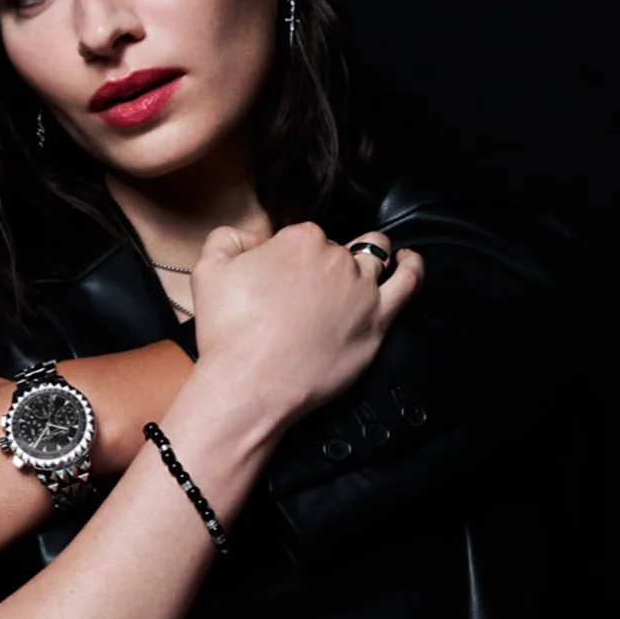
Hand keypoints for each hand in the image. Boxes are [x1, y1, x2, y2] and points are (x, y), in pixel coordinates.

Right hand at [185, 222, 422, 436]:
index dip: (290, 255)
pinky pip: (408, 283)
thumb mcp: (208, 270)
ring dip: (371, 255)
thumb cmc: (228, 330)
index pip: (302, 236)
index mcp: (299, 240)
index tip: (279, 277)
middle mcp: (336, 257)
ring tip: (369, 260)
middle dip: (323, 262)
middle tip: (305, 292)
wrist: (252, 382)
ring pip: (376, 257)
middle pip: (336, 249)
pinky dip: (412, 267)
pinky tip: (408, 262)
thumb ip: (228, 239)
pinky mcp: (378, 321)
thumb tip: (253, 239)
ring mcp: (362, 289)